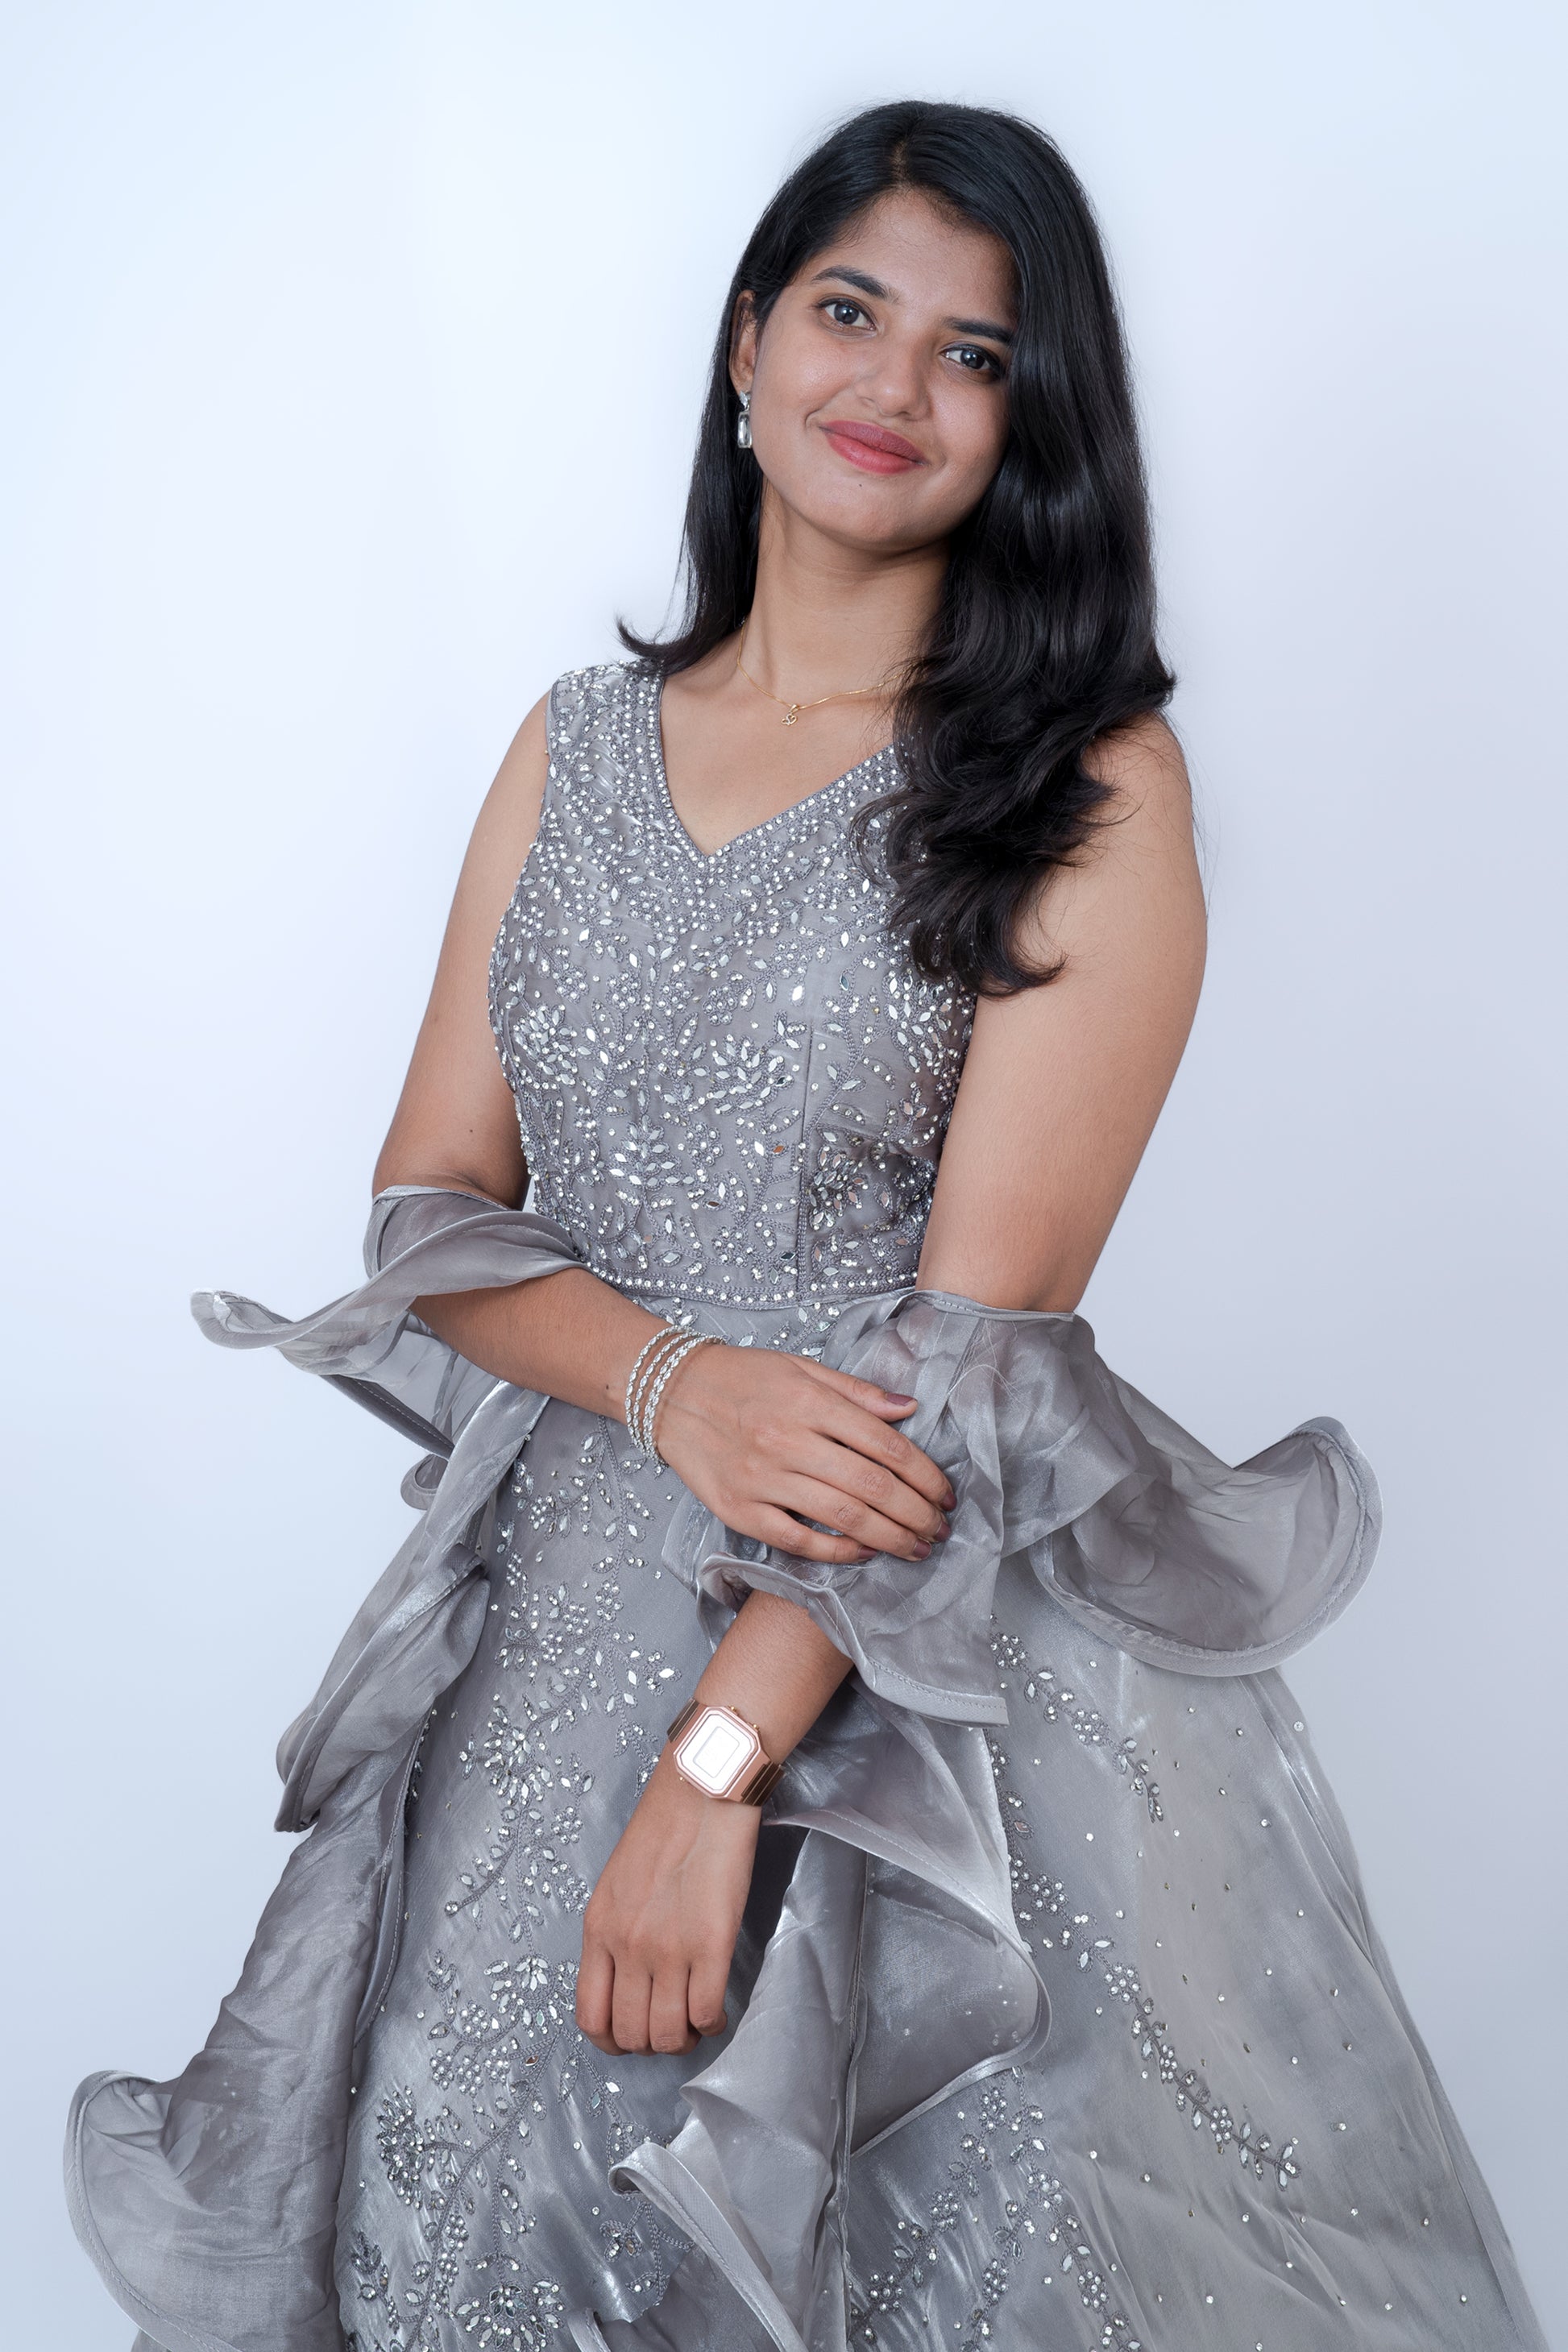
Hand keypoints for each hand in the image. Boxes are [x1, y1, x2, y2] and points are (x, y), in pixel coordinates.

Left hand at [576, 1753, 759, 2055]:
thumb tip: (626, 1979)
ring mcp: (669, 1949)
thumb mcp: (617, 1883)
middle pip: (631, 2034)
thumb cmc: (664, 1829)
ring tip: (695, 2020)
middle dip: (652, 2044)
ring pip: (668, 2034)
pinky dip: (713, 2023)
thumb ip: (615, 1932)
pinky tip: (717, 2009)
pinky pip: (706, 2012)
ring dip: (684, 2038)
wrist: (702, 1792)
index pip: (591, 2017)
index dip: (612, 2042)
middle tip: (671, 2026)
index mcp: (599, 1930)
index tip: (631, 2037)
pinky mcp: (712, 1944)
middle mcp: (628, 1946)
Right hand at [653, 1343, 954, 1564]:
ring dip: (890, 1537)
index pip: (886, 1445)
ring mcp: (762, 1479)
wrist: (671, 1394)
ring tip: (917, 1548)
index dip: (925, 1475)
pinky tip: (865, 1552)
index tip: (946, 1494)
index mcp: (809, 1402)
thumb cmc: (743, 1379)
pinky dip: (837, 1551)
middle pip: (872, 1485)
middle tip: (940, 1529)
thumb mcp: (801, 1368)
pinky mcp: (739, 1511)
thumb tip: (910, 1408)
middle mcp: (787, 1441)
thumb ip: (857, 1392)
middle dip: (916, 1513)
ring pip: (843, 1516)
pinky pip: (798, 1541)